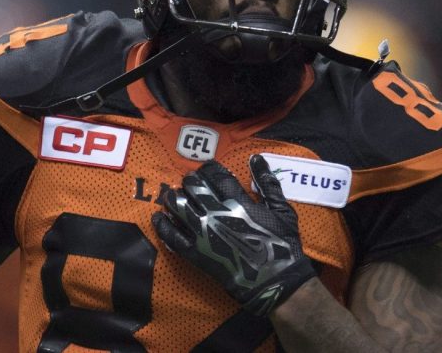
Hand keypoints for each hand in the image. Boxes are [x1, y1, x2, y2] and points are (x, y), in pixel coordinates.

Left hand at [151, 155, 315, 315]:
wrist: (272, 283)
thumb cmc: (281, 246)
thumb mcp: (283, 211)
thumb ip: (268, 183)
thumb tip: (256, 158)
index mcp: (238, 202)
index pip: (215, 175)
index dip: (209, 169)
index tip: (208, 169)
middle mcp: (217, 214)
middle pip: (194, 187)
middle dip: (191, 180)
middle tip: (191, 182)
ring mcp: (203, 234)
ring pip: (178, 207)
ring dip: (174, 197)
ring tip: (174, 196)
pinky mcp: (195, 253)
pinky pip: (172, 236)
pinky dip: (163, 225)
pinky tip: (158, 218)